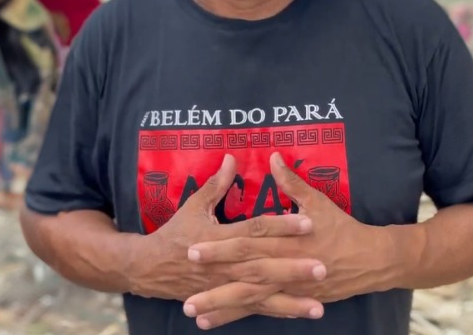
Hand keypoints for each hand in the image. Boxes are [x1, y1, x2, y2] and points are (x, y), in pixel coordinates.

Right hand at [127, 155, 325, 311]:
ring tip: (318, 307)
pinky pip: (254, 308)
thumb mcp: (193, 206)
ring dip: (290, 302)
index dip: (282, 225)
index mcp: (220, 237)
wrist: (150, 269)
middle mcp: (225, 264)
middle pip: (263, 266)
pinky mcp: (227, 300)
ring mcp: (226, 286)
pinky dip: (276, 312)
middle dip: (293, 269)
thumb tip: (232, 158)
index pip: (255, 230)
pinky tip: (299, 314)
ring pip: (262, 294)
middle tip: (322, 268)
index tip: (308, 222)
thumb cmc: (175, 234)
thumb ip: (216, 184)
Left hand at [186, 153, 410, 319]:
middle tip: (185, 295)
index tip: (193, 250)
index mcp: (286, 241)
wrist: (371, 260)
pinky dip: (240, 316)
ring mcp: (289, 288)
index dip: (220, 247)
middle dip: (214, 286)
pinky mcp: (293, 300)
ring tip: (194, 314)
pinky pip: (263, 310)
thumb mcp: (318, 202)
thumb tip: (273, 158)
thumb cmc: (342, 229)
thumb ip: (292, 183)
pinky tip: (216, 322)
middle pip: (244, 277)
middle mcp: (284, 267)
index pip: (247, 244)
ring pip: (251, 299)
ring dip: (222, 308)